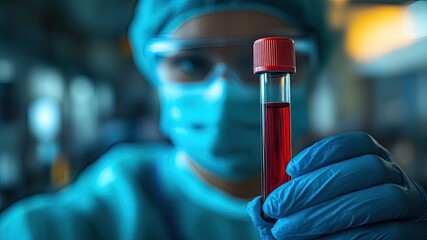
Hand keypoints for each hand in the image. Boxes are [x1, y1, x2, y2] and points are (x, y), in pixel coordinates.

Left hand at [248, 132, 426, 238]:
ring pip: (379, 199)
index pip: (358, 144)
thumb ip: (284, 210)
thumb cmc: (331, 229)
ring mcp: (412, 208)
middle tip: (276, 206)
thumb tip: (255, 206)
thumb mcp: (305, 214)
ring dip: (326, 213)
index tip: (289, 168)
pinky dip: (346, 237)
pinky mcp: (413, 236)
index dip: (323, 152)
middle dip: (314, 186)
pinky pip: (385, 233)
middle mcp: (399, 180)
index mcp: (374, 164)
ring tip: (287, 228)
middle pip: (367, 169)